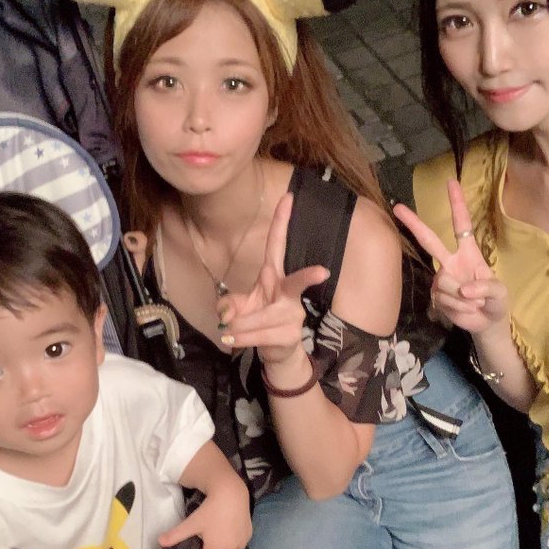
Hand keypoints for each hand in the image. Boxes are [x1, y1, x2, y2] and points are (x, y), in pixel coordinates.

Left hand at [157, 481, 251, 548]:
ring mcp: (241, 542)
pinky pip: (239, 541)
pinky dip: (234, 537)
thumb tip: (159, 542)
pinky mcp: (249, 534)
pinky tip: (229, 524)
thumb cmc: (210, 509)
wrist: (232, 492)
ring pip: (229, 548)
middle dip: (212, 548)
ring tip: (219, 526)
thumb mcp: (192, 522)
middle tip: (208, 532)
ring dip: (223, 543)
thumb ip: (176, 534)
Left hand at [217, 193, 328, 365]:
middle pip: (297, 282)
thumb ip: (229, 305)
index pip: (277, 245)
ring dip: (240, 327)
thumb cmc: (258, 319)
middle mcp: (287, 293)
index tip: (288, 197)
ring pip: (261, 318)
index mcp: (274, 276)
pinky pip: (259, 335)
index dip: (282, 221)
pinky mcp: (290, 335)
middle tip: (323, 272)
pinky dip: (241, 339)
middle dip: (308, 277)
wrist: (276, 351)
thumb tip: (226, 315)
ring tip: (228, 333)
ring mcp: (292, 315)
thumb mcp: (240, 307)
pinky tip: (232, 341)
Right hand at [393, 179, 507, 333]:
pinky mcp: (436, 296)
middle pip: (429, 240)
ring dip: (464, 298)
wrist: (487, 324)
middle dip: (413, 223)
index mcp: (468, 253)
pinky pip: (444, 299)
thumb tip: (464, 290)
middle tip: (397, 207)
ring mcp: (442, 279)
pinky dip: (460, 308)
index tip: (451, 182)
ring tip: (475, 303)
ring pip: (445, 282)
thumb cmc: (497, 301)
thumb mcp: (501, 293)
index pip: (461, 225)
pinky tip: (466, 310)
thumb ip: (487, 288)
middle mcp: (450, 261)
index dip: (457, 204)